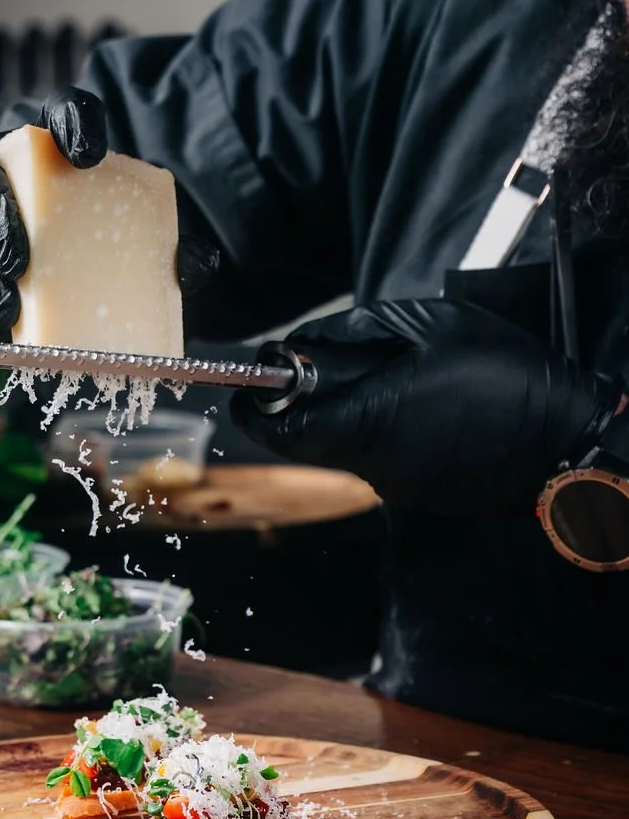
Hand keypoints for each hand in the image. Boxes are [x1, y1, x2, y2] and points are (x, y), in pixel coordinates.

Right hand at [0, 86, 218, 336]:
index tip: (88, 154)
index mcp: (49, 141)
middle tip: (19, 259)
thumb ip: (171, 244)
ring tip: (5, 305)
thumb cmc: (104, 237)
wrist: (74, 263)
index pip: (63, 108)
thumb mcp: (140, 235)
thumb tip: (195, 265)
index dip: (71, 120)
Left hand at [231, 299, 617, 514]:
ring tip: (384, 374)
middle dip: (302, 404)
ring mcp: (398, 485)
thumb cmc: (507, 376)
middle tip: (314, 366)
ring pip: (346, 448)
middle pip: (310, 440)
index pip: (283, 431)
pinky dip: (380, 429)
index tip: (247, 387)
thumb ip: (362, 330)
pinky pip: (382, 458)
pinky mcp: (423, 493)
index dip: (255, 410)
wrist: (570, 442)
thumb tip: (309, 342)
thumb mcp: (435, 325)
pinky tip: (415, 400)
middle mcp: (374, 465)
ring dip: (346, 414)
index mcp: (368, 422)